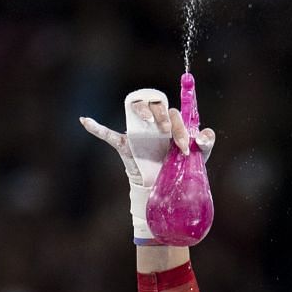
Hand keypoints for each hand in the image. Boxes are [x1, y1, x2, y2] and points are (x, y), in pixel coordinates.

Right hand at [79, 90, 215, 241]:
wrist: (163, 186)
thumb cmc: (180, 167)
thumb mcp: (198, 156)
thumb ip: (206, 143)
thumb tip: (204, 136)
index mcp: (171, 123)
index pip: (174, 112)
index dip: (179, 124)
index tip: (185, 144)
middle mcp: (154, 122)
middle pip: (157, 105)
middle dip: (165, 118)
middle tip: (169, 135)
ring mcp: (138, 131)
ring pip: (137, 107)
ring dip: (144, 111)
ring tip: (149, 123)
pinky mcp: (125, 144)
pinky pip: (107, 134)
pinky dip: (95, 127)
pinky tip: (85, 121)